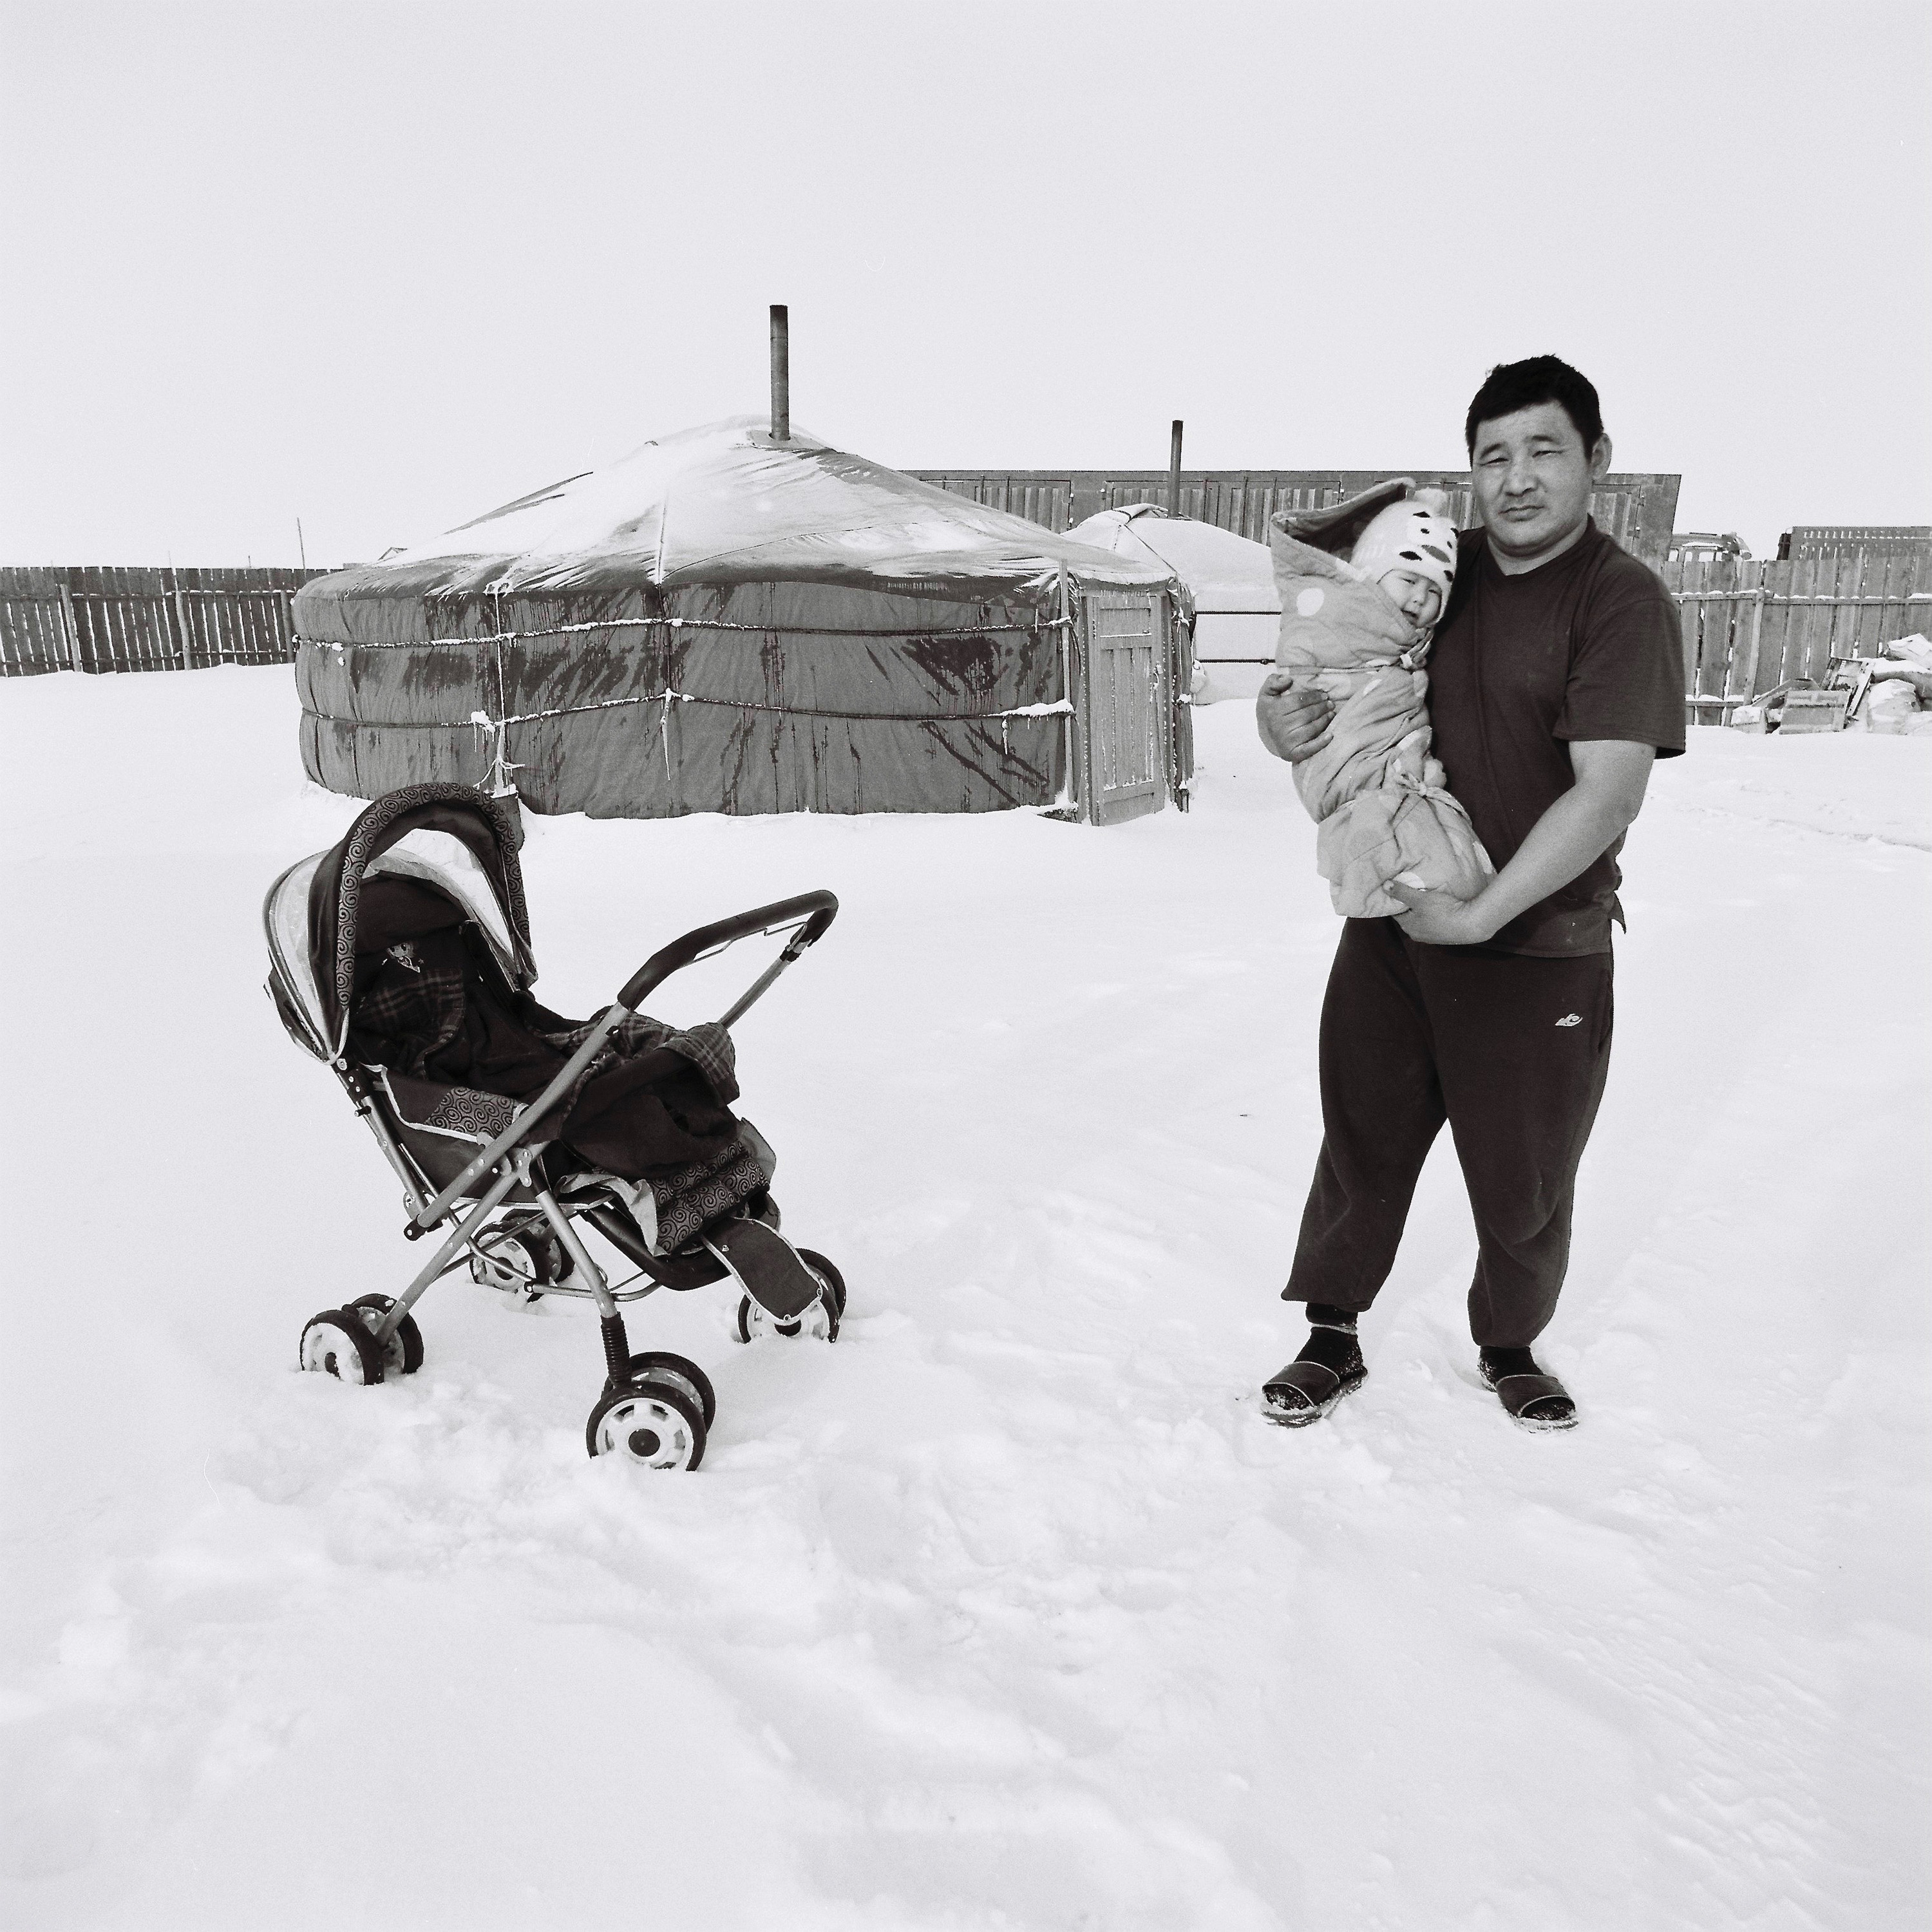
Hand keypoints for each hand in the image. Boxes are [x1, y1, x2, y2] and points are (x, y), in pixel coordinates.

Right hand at [1256, 670, 1333, 763]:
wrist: (1266, 735)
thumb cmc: (1270, 711)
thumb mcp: (1267, 694)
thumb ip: (1273, 682)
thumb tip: (1288, 679)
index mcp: (1273, 710)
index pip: (1298, 701)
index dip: (1313, 697)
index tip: (1324, 695)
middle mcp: (1278, 727)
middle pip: (1307, 714)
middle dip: (1321, 707)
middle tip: (1331, 704)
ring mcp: (1285, 741)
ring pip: (1311, 728)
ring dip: (1324, 720)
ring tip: (1331, 714)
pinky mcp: (1291, 754)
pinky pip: (1308, 749)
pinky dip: (1320, 743)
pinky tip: (1330, 735)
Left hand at [1386, 879, 1500, 945]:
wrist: (1471, 924)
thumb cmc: (1442, 911)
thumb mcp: (1419, 899)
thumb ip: (1401, 892)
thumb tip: (1384, 885)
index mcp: (1407, 927)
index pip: (1396, 912)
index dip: (1397, 900)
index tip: (1400, 889)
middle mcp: (1417, 935)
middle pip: (1409, 916)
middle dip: (1410, 904)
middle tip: (1414, 890)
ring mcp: (1431, 937)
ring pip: (1422, 919)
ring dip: (1423, 909)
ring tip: (1428, 896)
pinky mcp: (1444, 935)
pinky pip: (1434, 922)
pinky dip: (1434, 914)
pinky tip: (1440, 906)